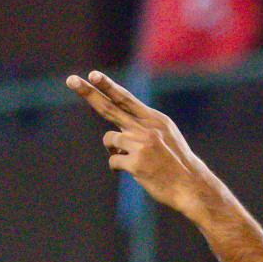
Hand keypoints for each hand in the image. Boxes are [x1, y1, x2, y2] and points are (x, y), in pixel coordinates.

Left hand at [66, 71, 218, 218]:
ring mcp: (141, 146)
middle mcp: (146, 129)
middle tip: (70, 80)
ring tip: (135, 159)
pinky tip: (135, 172)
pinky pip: (113, 160)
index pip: (125, 99)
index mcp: (155, 120)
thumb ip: (140, 129)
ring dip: (115, 149)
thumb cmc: (177, 164)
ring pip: (110, 140)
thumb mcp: (166, 137)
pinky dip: (118, 166)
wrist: (192, 187)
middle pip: (109, 108)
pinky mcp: (136, 163)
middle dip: (88, 93)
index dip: (107, 86)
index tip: (92, 74)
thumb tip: (111, 136)